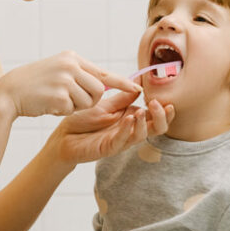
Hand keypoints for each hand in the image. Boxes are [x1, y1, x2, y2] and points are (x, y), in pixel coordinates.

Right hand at [0, 52, 140, 119]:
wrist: (7, 92)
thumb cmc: (32, 85)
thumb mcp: (57, 71)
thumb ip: (78, 74)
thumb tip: (103, 84)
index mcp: (71, 58)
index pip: (102, 72)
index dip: (121, 82)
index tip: (136, 89)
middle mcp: (70, 65)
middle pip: (99, 90)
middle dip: (89, 101)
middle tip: (69, 100)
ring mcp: (65, 79)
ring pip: (89, 102)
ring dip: (76, 107)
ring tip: (56, 101)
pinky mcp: (59, 94)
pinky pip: (73, 110)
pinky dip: (62, 111)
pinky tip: (48, 105)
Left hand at [50, 90, 174, 165]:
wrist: (64, 135)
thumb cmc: (84, 120)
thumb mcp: (106, 105)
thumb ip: (124, 97)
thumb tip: (140, 82)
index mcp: (132, 118)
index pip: (156, 115)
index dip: (164, 109)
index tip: (165, 97)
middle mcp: (130, 130)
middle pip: (157, 128)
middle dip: (161, 117)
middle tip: (157, 104)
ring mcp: (121, 140)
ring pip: (142, 135)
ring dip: (144, 122)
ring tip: (141, 110)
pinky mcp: (109, 148)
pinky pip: (123, 140)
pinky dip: (128, 129)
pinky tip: (129, 118)